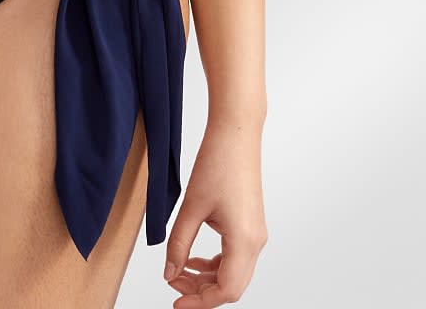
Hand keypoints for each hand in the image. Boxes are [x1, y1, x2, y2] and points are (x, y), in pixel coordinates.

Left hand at [162, 117, 267, 305]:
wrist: (236, 133)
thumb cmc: (218, 162)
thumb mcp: (191, 207)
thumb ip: (178, 244)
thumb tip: (169, 273)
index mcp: (244, 241)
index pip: (226, 291)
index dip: (199, 302)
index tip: (176, 302)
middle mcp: (256, 242)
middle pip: (231, 286)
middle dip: (201, 290)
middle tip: (172, 283)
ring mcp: (256, 233)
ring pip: (233, 272)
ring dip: (207, 277)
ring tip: (179, 270)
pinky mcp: (251, 224)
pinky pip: (235, 256)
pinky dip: (215, 263)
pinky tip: (194, 257)